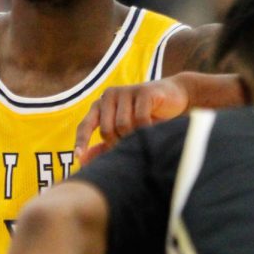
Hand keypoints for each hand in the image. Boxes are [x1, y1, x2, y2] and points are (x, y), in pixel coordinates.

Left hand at [74, 78, 189, 163]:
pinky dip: (146, 129)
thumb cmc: (147, 116)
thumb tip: (82, 162)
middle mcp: (109, 95)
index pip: (85, 125)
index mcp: (100, 104)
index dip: (81, 142)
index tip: (78, 158)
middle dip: (118, 143)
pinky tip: (153, 129)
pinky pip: (139, 119)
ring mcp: (125, 91)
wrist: (175, 96)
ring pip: (122, 126)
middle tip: (132, 143)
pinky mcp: (143, 91)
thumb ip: (104, 145)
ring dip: (133, 136)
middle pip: (106, 130)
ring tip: (143, 134)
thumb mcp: (125, 131)